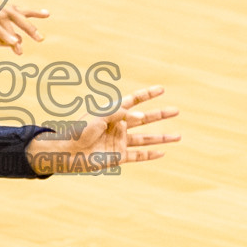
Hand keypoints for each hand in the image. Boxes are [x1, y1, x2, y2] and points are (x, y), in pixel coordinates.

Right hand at [0, 0, 48, 60]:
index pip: (11, 8)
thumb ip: (0, 39)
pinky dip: (2, 33)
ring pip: (1, 18)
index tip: (47, 14)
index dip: (29, 12)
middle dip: (26, 24)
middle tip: (40, 37)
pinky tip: (13, 43)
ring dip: (14, 33)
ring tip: (24, 46)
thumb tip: (20, 41)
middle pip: (9, 11)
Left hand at [27, 85, 179, 175]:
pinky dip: (150, 155)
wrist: (68, 152)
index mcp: (113, 113)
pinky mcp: (118, 156)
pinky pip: (138, 155)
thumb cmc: (80, 130)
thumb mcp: (99, 116)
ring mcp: (120, 141)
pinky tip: (162, 153)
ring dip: (162, 137)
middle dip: (160, 115)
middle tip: (176, 110)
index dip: (147, 94)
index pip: (133, 100)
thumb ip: (119, 114)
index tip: (162, 89)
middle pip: (144, 119)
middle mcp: (119, 126)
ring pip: (146, 139)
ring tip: (178, 136)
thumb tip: (140, 117)